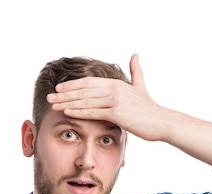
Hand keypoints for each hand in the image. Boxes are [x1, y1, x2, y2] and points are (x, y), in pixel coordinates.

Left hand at [46, 54, 171, 140]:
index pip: (88, 82)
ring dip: (67, 102)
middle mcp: (114, 89)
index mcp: (116, 83)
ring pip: (86, 101)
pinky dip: (79, 112)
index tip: (58, 89)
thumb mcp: (141, 86)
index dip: (72, 85)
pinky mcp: (117, 113)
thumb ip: (136, 71)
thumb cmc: (150, 108)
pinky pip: (93, 112)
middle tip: (49, 97)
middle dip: (64, 94)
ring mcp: (116, 101)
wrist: (162, 122)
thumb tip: (135, 54)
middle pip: (83, 90)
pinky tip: (67, 112)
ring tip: (52, 105)